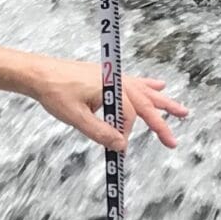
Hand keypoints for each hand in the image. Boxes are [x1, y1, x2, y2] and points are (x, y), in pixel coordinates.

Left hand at [24, 55, 185, 154]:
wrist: (39, 73)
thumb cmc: (55, 92)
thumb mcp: (76, 117)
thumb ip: (100, 132)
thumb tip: (122, 146)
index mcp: (110, 87)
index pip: (128, 115)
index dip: (124, 133)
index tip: (118, 146)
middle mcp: (116, 79)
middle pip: (145, 102)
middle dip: (160, 122)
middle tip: (173, 142)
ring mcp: (114, 76)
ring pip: (145, 91)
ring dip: (162, 103)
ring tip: (182, 112)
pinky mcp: (108, 76)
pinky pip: (134, 82)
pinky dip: (148, 86)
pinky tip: (159, 86)